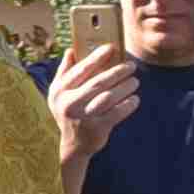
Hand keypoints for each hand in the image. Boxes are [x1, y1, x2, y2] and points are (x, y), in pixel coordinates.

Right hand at [46, 42, 138, 167]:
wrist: (72, 145)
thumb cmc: (68, 112)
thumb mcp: (59, 93)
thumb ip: (64, 71)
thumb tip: (71, 50)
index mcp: (59, 91)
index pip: (80, 70)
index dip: (97, 57)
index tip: (111, 48)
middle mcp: (69, 103)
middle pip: (98, 82)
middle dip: (117, 71)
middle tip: (131, 65)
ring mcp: (83, 117)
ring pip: (109, 97)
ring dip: (125, 87)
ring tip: (135, 81)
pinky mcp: (97, 129)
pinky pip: (117, 113)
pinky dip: (128, 105)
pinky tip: (135, 99)